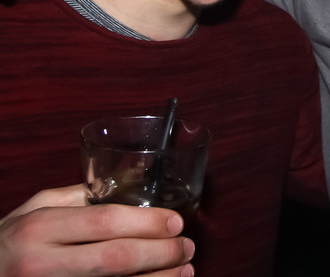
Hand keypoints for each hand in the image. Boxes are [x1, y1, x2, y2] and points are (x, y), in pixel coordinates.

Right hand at [0, 185, 194, 276]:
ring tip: (185, 270)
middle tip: (188, 247)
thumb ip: (75, 198)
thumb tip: (125, 186)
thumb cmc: (8, 244)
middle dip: (161, 253)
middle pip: (115, 259)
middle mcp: (41, 263)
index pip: (104, 222)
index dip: (148, 223)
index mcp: (39, 228)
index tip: (176, 222)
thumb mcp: (31, 212)